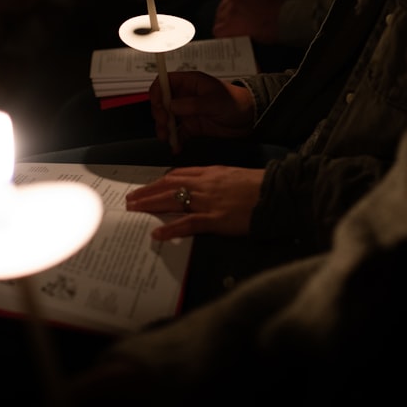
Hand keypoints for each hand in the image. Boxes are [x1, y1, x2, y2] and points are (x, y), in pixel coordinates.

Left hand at [125, 166, 264, 239]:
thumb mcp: (235, 176)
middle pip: (168, 185)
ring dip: (150, 205)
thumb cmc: (259, 186)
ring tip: (134, 211)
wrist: (276, 193)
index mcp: (211, 172)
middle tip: (130, 199)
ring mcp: (208, 201)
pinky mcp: (215, 219)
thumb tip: (203, 188)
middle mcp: (205, 183)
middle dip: (147, 192)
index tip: (147, 187)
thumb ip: (217, 180)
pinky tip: (157, 234)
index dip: (159, 181)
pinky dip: (170, 228)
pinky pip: (187, 223)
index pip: (178, 174)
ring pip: (172, 200)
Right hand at [149, 71, 254, 147]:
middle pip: (162, 102)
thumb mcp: (214, 101)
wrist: (250, 118)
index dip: (157, 92)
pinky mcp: (192, 126)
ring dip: (164, 129)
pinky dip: (175, 140)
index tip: (158, 105)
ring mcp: (188, 112)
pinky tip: (176, 147)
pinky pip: (178, 133)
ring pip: (167, 119)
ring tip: (167, 138)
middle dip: (160, 114)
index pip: (164, 82)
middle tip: (165, 123)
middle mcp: (185, 96)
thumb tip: (171, 105)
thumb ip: (192, 104)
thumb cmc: (236, 102)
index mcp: (190, 83)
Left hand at [212, 0, 281, 42]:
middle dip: (227, 21)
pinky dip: (224, 38)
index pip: (228, 2)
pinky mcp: (226, 26)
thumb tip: (249, 7)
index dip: (231, 13)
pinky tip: (230, 41)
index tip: (234, 19)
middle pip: (221, 12)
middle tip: (233, 30)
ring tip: (233, 37)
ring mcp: (227, 12)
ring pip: (219, 23)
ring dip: (226, 30)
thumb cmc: (277, 10)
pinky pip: (219, 33)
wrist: (281, 18)